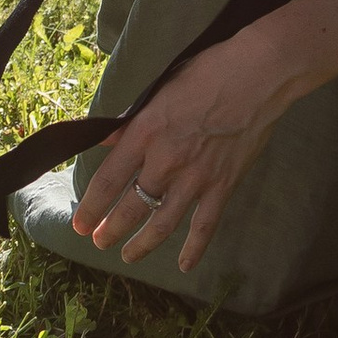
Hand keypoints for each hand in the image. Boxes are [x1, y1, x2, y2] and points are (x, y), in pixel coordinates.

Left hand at [67, 27, 288, 276]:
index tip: (80, 223)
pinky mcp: (224, 185)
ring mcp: (196, 177)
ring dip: (142, 244)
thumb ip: (132, 121)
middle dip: (110, 229)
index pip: (109, 179)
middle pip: (130, 207)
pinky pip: (205, 226)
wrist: (258, 75)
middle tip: (99, 241)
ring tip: (128, 255)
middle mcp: (166, 160)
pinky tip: (183, 265)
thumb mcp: (160, 91)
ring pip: (162, 223)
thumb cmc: (208, 72)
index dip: (91, 206)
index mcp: (145, 133)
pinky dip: (194, 249)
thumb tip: (106, 139)